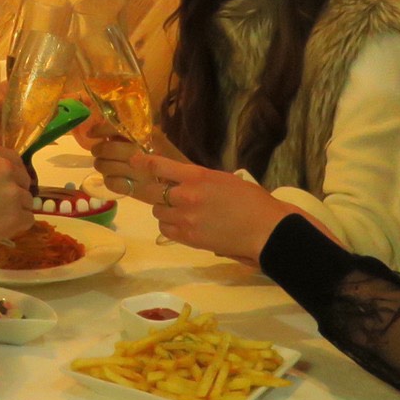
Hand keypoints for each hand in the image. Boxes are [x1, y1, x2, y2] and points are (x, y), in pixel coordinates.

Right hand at [0, 141, 33, 254]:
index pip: (13, 160)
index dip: (7, 175)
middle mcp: (4, 166)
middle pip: (23, 179)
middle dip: (14, 191)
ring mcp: (12, 191)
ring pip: (27, 200)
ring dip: (15, 209)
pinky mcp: (16, 216)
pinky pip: (28, 219)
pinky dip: (16, 226)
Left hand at [81, 117, 184, 195]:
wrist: (193, 187)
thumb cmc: (176, 163)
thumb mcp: (160, 143)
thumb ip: (138, 137)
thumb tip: (110, 133)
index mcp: (148, 136)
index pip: (115, 128)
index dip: (100, 129)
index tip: (92, 132)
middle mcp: (143, 152)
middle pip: (108, 149)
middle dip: (98, 150)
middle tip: (98, 152)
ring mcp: (140, 173)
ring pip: (107, 167)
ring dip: (102, 166)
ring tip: (104, 165)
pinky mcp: (139, 192)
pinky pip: (113, 184)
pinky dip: (109, 181)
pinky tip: (114, 179)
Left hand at [134, 153, 291, 260]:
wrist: (266, 230)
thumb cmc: (250, 201)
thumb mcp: (222, 179)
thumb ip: (197, 179)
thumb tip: (177, 179)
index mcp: (197, 176)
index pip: (158, 166)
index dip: (141, 163)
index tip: (133, 161)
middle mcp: (186, 196)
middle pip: (150, 191)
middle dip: (148, 189)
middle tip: (152, 189)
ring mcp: (185, 219)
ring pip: (157, 211)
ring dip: (163, 208)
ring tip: (179, 209)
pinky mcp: (188, 238)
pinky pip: (165, 229)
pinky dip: (169, 225)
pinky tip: (182, 223)